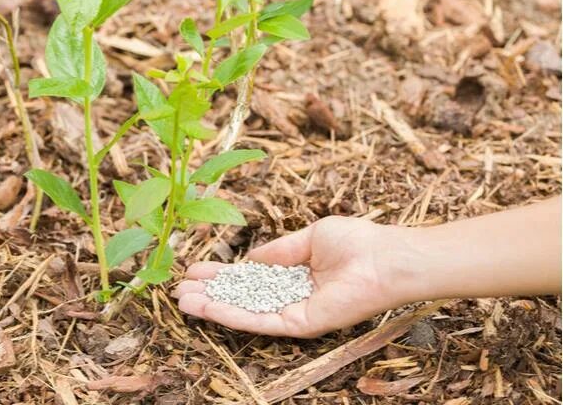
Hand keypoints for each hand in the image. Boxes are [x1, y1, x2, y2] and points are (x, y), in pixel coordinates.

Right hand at [173, 216, 413, 337]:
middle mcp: (290, 297)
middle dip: (209, 292)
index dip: (222, 274)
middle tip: (179, 287)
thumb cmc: (356, 242)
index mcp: (293, 275)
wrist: (384, 259)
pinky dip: (230, 315)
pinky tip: (206, 307)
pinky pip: (258, 322)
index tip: (195, 269)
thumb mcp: (308, 238)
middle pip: (241, 297)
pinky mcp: (298, 324)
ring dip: (211, 307)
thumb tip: (249, 258)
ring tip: (181, 300)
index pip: (249, 278)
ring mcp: (293, 312)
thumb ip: (278, 252)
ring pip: (243, 313)